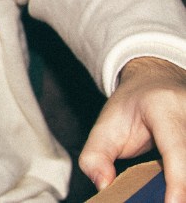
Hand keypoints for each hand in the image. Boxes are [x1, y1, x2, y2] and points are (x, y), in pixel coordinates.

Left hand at [79, 57, 185, 201]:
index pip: (177, 150)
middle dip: (180, 186)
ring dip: (182, 181)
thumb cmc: (130, 107)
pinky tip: (176, 185)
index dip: (178, 181)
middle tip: (161, 198)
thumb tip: (104, 186)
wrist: (155, 80)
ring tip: (167, 191)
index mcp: (165, 108)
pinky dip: (185, 176)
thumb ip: (95, 158)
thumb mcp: (103, 127)